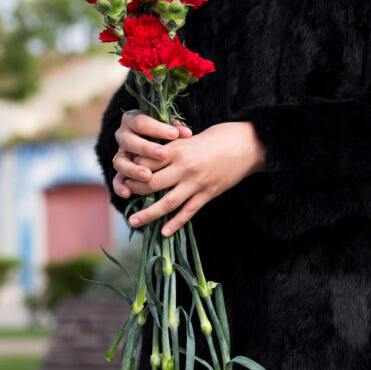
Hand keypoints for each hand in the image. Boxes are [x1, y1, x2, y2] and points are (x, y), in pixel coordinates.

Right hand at [112, 109, 192, 198]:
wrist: (157, 145)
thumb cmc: (166, 133)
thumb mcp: (169, 128)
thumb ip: (176, 129)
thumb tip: (187, 134)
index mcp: (132, 120)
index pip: (141, 122)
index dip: (157, 128)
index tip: (174, 134)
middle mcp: (123, 136)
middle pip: (129, 141)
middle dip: (146, 149)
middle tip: (162, 154)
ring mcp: (120, 155)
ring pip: (120, 162)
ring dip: (133, 170)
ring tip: (148, 176)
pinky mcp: (121, 172)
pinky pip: (116, 180)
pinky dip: (120, 187)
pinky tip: (128, 193)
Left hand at [125, 121, 265, 236]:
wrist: (246, 145)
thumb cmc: (217, 138)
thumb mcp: (189, 137)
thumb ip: (170, 147)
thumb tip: (148, 156)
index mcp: (178, 149)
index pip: (147, 162)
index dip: (133, 169)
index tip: (124, 173)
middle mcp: (184, 168)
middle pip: (152, 183)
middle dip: (135, 191)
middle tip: (124, 195)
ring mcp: (196, 184)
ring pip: (167, 202)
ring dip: (148, 214)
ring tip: (133, 221)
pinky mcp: (207, 195)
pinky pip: (188, 212)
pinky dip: (175, 223)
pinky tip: (164, 232)